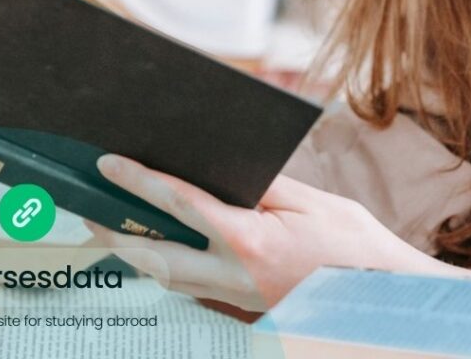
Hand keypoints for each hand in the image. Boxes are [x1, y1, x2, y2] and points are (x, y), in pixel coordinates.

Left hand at [86, 154, 448, 311]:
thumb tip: (227, 169)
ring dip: (134, 255)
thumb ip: (265, 185)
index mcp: (250, 241)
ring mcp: (239, 297)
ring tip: (111, 230)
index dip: (140, 181)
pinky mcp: (248, 305)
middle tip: (87, 211)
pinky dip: (167, 268)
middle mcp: (235, 275)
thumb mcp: (313, 201)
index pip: (180, 204)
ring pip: (169, 279)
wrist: (383, 299)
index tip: (109, 164)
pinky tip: (162, 253)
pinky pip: (192, 288)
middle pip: (157, 256)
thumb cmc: (354, 247)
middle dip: (116, 234)